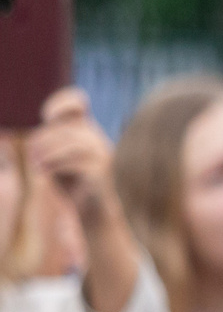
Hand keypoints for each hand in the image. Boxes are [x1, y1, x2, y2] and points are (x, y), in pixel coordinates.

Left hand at [30, 90, 115, 225]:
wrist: (93, 210)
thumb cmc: (72, 182)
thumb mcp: (56, 157)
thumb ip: (47, 142)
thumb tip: (34, 144)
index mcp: (86, 130)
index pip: (77, 101)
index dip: (61, 102)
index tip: (47, 115)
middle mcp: (97, 138)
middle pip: (66, 129)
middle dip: (44, 141)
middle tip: (32, 157)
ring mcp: (102, 155)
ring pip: (72, 143)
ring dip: (48, 153)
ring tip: (36, 166)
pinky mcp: (101, 173)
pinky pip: (75, 163)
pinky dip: (54, 167)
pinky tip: (44, 174)